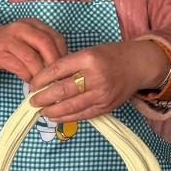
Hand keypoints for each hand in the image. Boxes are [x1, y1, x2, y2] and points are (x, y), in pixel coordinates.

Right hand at [0, 19, 67, 79]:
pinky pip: (18, 66)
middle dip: (54, 64)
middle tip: (57, 80)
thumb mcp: (28, 39)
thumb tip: (63, 68)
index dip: (64, 55)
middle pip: (46, 44)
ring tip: (43, 84)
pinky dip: (27, 76)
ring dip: (40, 74)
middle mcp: (22, 28)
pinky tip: (29, 82)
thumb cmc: (9, 43)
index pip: (56, 37)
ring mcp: (9, 39)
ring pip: (31, 57)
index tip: (66, 70)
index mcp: (34, 24)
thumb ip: (43, 48)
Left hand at [24, 40, 168, 123]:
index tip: (32, 85)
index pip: (57, 70)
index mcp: (88, 58)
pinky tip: (56, 117)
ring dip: (52, 111)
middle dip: (42, 98)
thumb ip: (70, 65)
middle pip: (61, 91)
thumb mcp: (89, 52)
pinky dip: (67, 118)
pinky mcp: (106, 106)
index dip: (41, 79)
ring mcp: (102, 93)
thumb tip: (45, 80)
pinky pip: (82, 115)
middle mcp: (95, 76)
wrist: (138, 65)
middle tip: (32, 101)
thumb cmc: (111, 56)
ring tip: (42, 111)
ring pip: (70, 106)